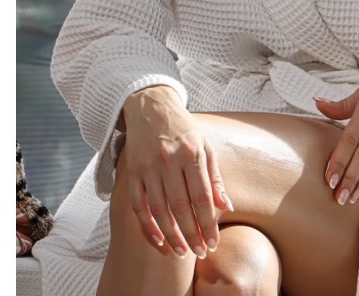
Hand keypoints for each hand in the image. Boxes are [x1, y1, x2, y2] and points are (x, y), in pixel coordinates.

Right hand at [119, 87, 233, 258]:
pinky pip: (138, 206)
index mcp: (191, 153)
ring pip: (159, 210)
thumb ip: (214, 178)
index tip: (213, 242)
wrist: (150, 106)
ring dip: (171, 235)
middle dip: (192, 234)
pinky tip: (158, 241)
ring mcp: (148, 166)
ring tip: (182, 252)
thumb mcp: (205, 145)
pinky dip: (147, 226)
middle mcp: (168, 160)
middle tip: (200, 253)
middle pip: (180, 206)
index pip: (201, 196)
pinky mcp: (132, 172)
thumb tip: (226, 207)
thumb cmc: (183, 128)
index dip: (207, 223)